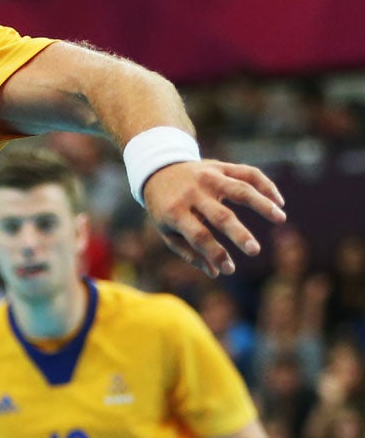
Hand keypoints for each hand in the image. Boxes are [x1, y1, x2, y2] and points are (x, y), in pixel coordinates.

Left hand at [142, 160, 285, 277]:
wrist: (157, 168)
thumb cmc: (165, 207)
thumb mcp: (167, 230)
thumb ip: (189, 252)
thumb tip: (215, 272)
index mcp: (175, 211)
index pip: (198, 236)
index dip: (214, 254)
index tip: (230, 270)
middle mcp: (193, 192)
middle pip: (220, 215)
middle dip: (238, 234)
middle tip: (254, 251)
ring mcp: (208, 176)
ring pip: (240, 189)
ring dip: (262, 204)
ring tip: (281, 218)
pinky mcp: (220, 166)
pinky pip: (247, 173)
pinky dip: (265, 185)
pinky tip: (278, 202)